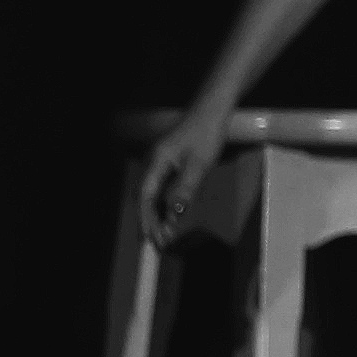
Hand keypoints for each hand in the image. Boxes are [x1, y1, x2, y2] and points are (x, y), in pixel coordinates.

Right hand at [138, 106, 227, 249]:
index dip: (144, 218)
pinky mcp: (170, 164)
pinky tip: (170, 217)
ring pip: (153, 194)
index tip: (148, 237)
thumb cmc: (206, 134)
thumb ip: (185, 188)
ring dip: (157, 215)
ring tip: (163, 236)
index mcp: (156, 162)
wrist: (211, 112)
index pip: (144, 196)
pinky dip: (165, 204)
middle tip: (157, 244)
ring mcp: (160, 163)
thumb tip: (173, 213)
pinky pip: (163, 188)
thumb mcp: (199, 163)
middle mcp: (154, 164)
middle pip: (145, 198)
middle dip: (150, 221)